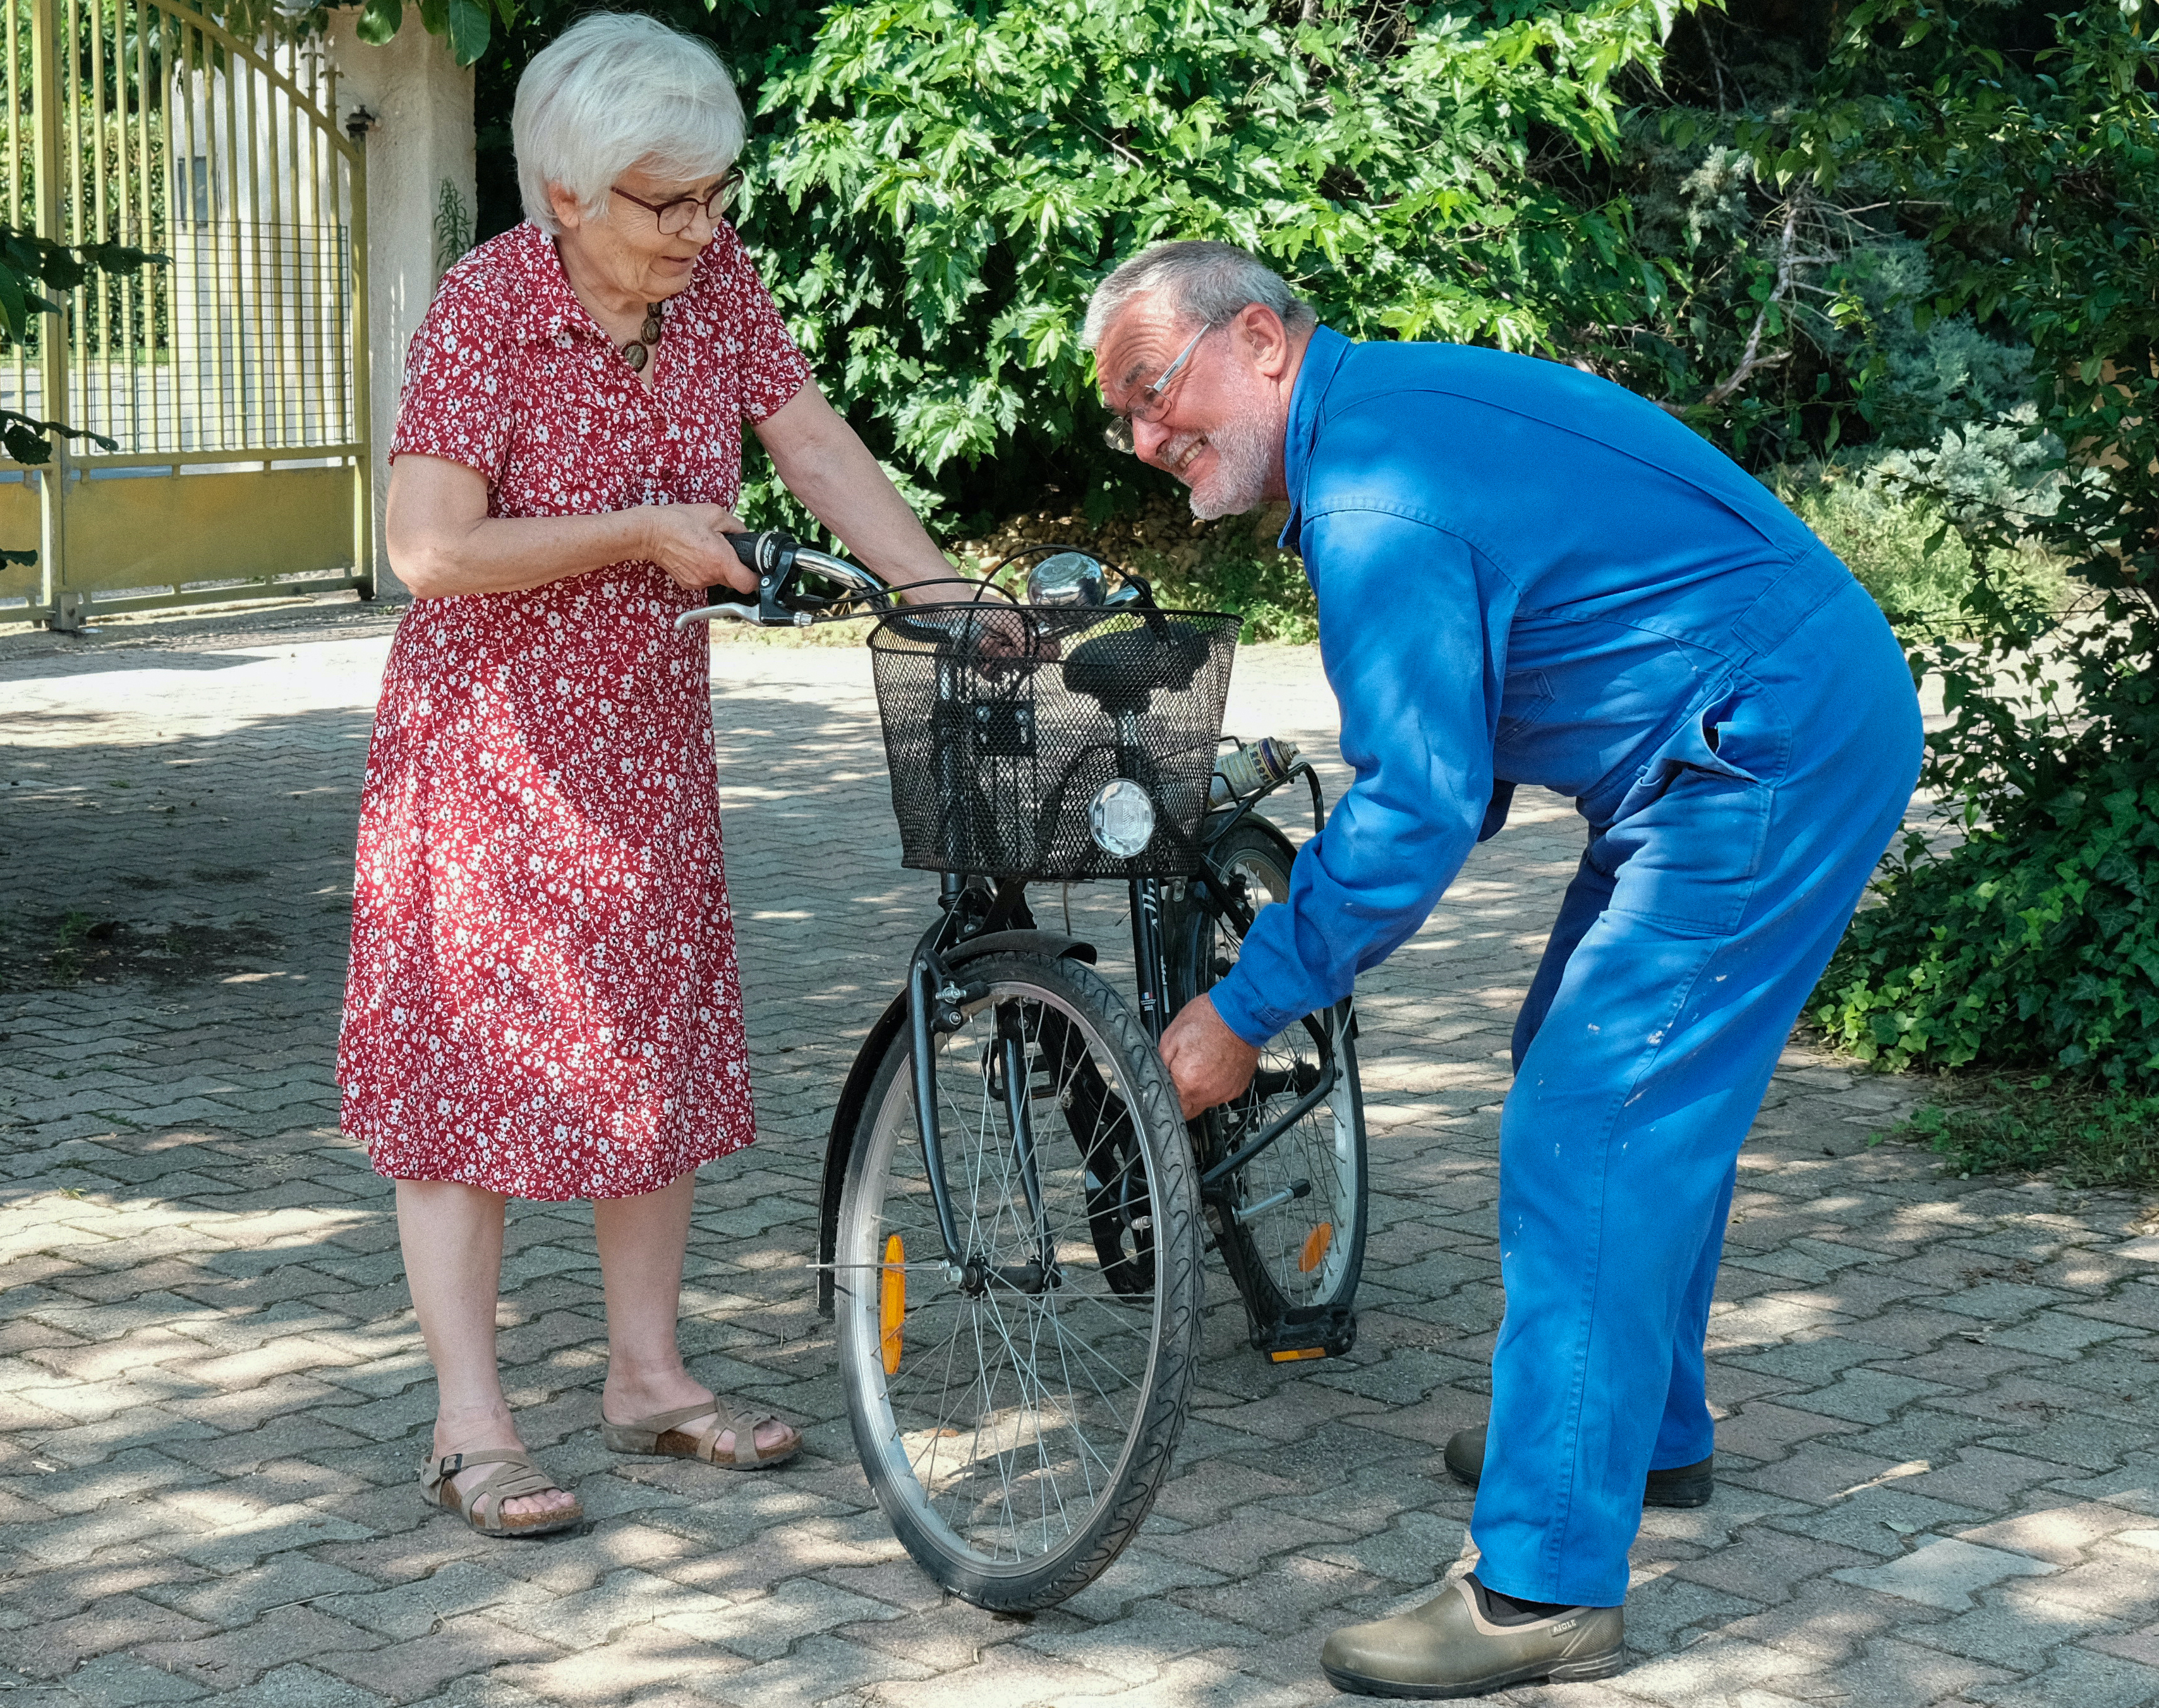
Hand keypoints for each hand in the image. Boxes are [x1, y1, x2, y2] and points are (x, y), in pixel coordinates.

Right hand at [640, 504, 755, 593]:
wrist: (650, 532)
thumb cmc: (680, 521)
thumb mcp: (715, 514)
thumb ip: (738, 527)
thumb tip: (747, 536)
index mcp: (721, 560)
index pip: (749, 584)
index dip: (754, 577)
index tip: (752, 568)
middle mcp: (711, 576)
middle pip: (735, 581)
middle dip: (736, 567)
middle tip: (725, 550)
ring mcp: (698, 582)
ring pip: (719, 579)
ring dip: (719, 567)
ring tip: (705, 548)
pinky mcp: (688, 584)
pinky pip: (705, 579)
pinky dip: (704, 569)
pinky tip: (695, 554)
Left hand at [1159, 993, 1262, 1119]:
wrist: (1240, 1013)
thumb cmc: (1209, 1019)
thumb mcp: (1171, 1037)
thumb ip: (1161, 1064)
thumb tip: (1157, 1077)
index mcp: (1188, 1082)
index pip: (1171, 1107)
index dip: (1167, 1095)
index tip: (1168, 1084)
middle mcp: (1208, 1093)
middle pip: (1188, 1108)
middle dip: (1182, 1094)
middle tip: (1183, 1072)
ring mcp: (1225, 1092)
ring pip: (1204, 1101)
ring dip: (1199, 1088)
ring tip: (1201, 1062)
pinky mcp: (1238, 1087)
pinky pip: (1220, 1093)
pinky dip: (1215, 1083)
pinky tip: (1214, 1065)